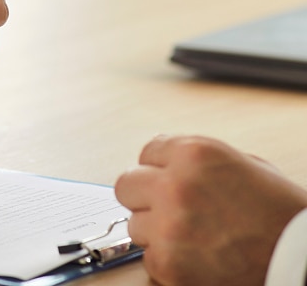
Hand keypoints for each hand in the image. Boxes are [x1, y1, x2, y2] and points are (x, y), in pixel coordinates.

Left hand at [114, 135, 306, 285]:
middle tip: (167, 209)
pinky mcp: (169, 264)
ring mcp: (170, 226)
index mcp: (194, 153)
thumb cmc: (280, 215)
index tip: (168, 180)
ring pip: (134, 223)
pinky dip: (167, 261)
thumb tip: (164, 162)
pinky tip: (196, 259)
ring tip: (191, 238)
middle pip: (126, 184)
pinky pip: (148, 257)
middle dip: (145, 196)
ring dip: (156, 231)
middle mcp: (176, 185)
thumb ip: (195, 159)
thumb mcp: (241, 163)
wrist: (303, 260)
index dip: (159, 168)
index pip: (146, 151)